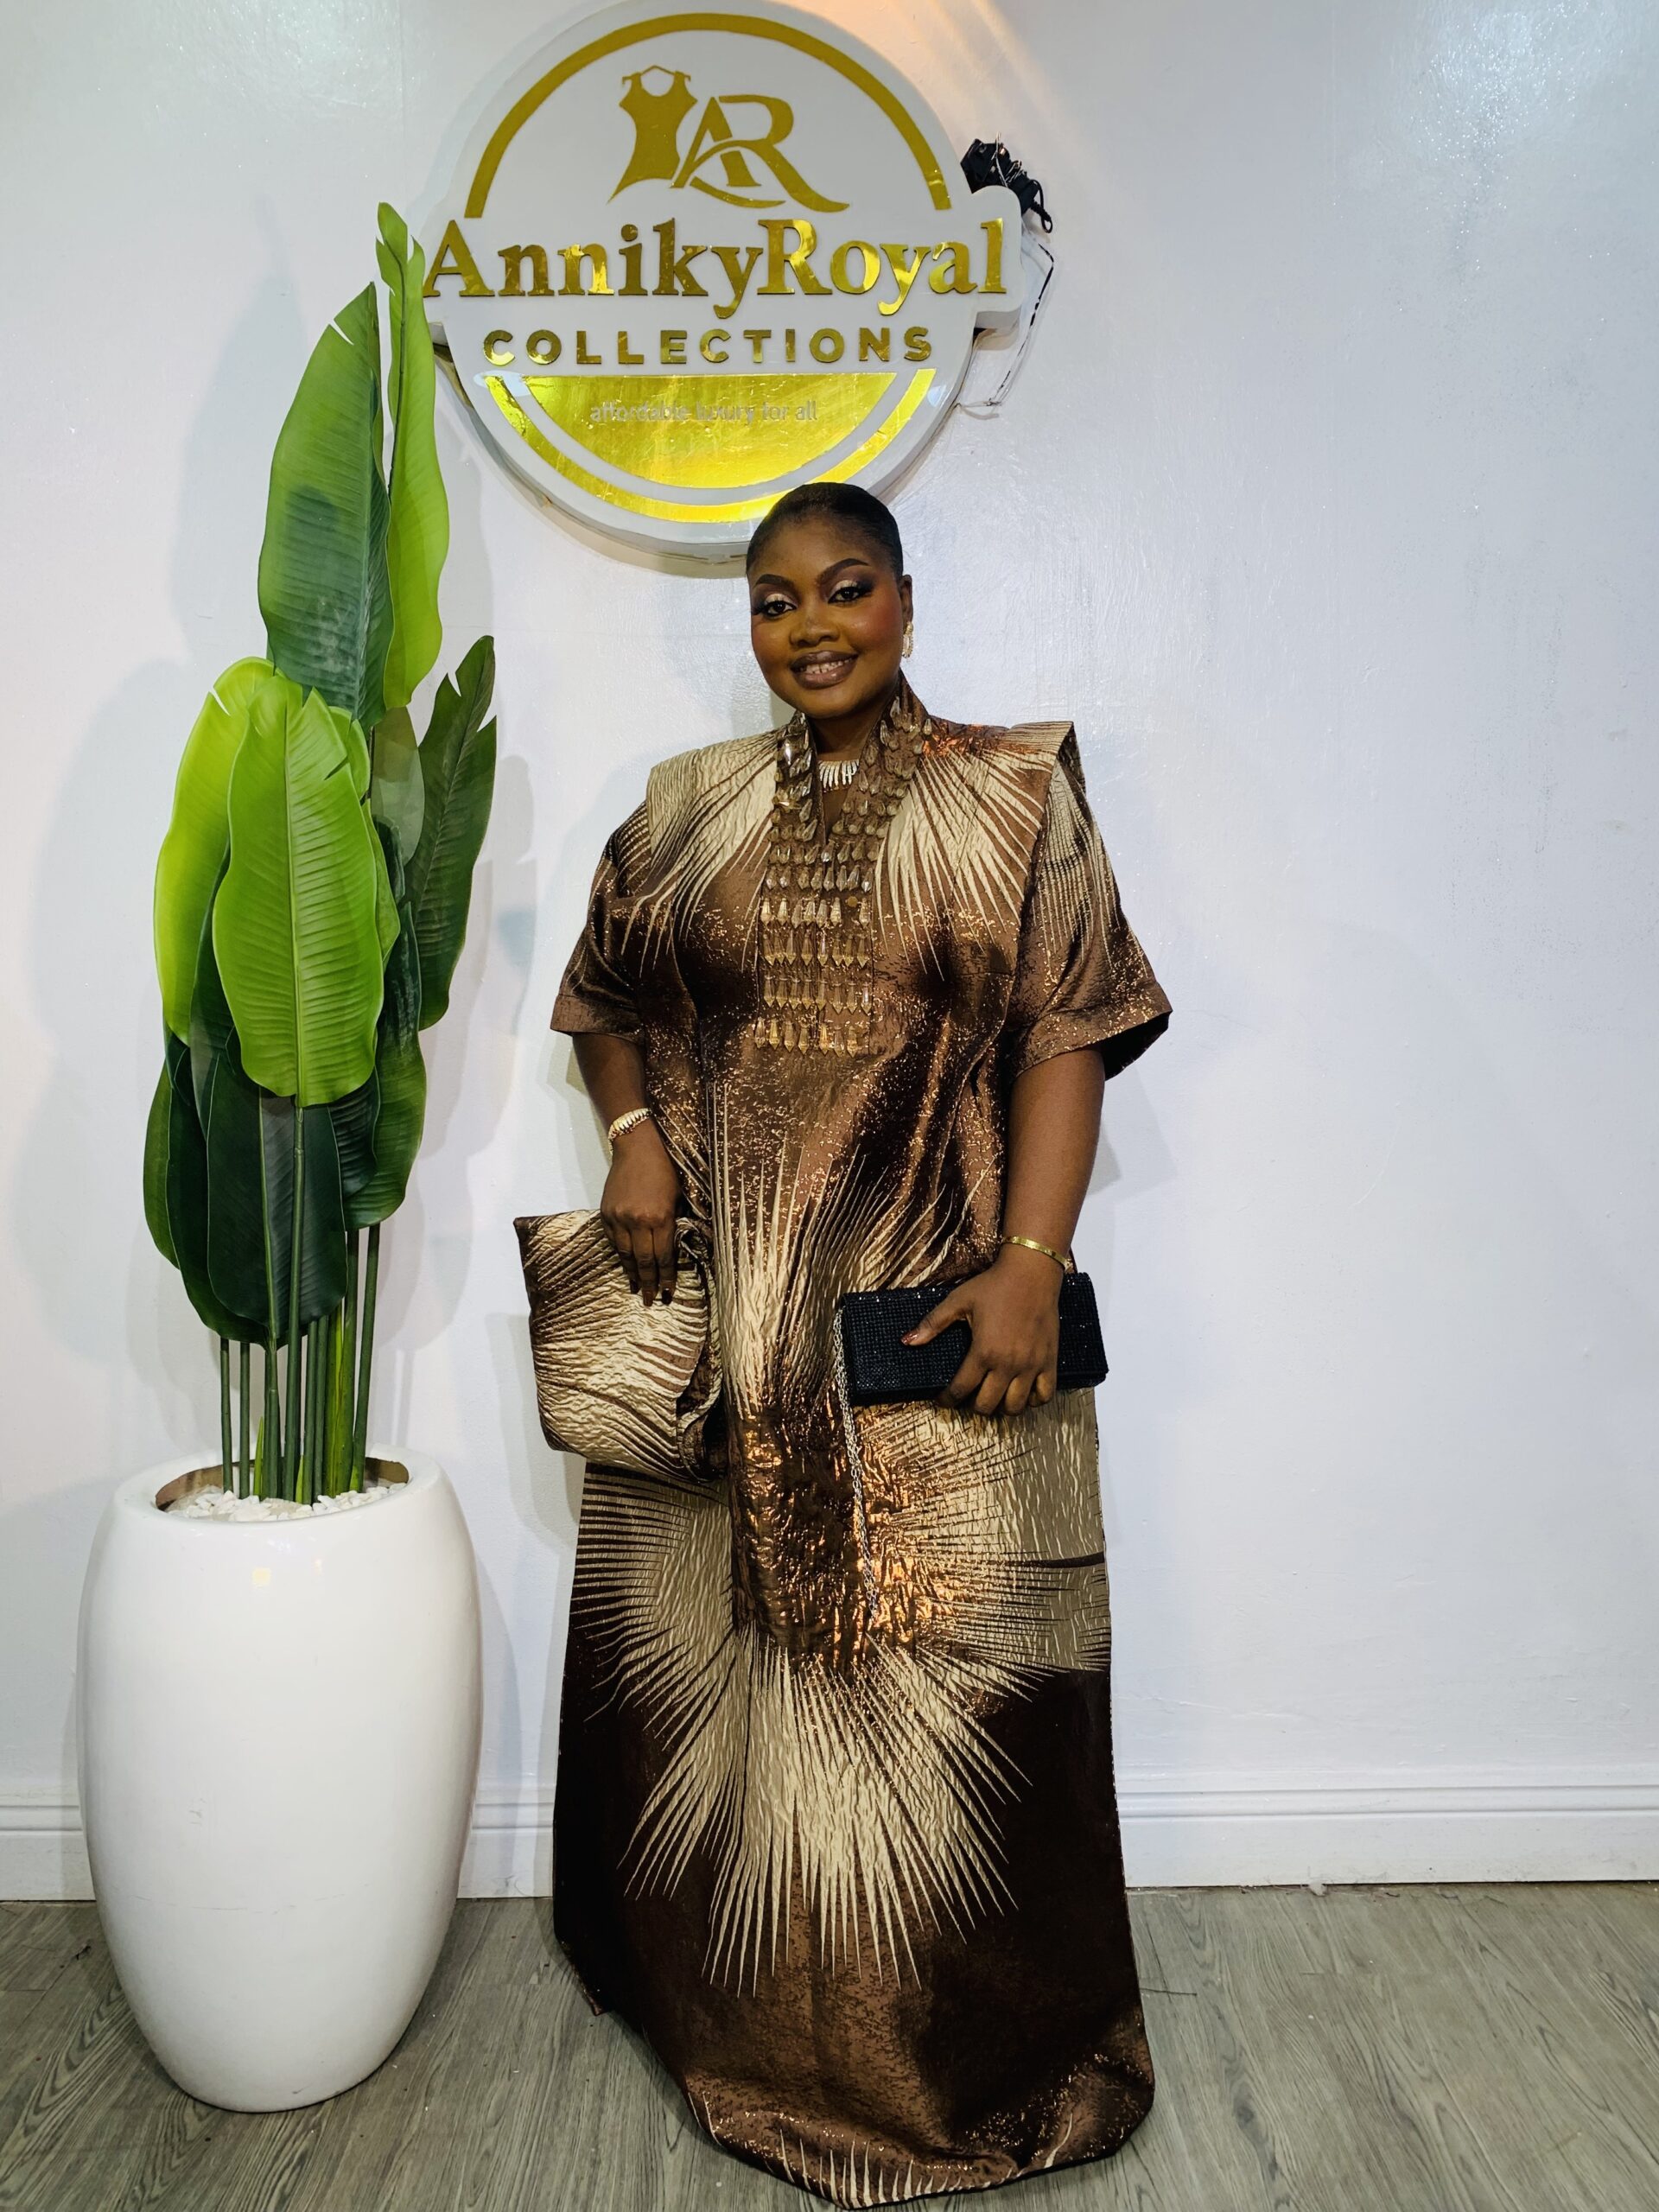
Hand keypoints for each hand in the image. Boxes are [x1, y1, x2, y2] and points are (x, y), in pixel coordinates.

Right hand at [599, 1120, 680, 1304]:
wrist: (638, 1146)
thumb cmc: (665, 1169)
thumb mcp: (679, 1197)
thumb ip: (676, 1224)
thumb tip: (676, 1250)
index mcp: (661, 1218)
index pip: (664, 1257)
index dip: (667, 1277)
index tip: (668, 1292)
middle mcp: (638, 1221)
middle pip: (644, 1261)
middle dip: (649, 1283)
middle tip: (651, 1300)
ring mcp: (619, 1218)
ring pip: (626, 1254)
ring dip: (632, 1274)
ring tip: (636, 1288)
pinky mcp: (606, 1213)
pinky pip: (614, 1241)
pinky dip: (620, 1255)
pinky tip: (626, 1264)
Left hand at [904, 1245, 1063, 1414]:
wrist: (1031, 1272)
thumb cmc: (994, 1285)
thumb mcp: (959, 1300)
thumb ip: (933, 1323)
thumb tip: (907, 1341)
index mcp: (983, 1351)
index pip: (961, 1389)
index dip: (948, 1400)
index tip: (943, 1400)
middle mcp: (1008, 1363)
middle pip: (987, 1405)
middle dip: (973, 1407)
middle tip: (969, 1398)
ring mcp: (1031, 1365)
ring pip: (1015, 1406)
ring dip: (1001, 1408)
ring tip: (994, 1398)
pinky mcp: (1049, 1361)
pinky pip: (1044, 1395)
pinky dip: (1033, 1400)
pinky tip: (1023, 1393)